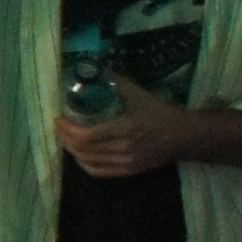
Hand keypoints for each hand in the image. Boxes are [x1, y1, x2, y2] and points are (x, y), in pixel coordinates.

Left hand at [58, 75, 198, 178]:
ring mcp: (126, 163)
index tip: (59, 118)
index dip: (67, 129)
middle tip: (59, 127)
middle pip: (83, 150)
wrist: (183, 136)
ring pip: (88, 162)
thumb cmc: (159, 113)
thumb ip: (116, 82)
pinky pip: (99, 172)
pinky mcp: (129, 171)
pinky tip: (79, 154)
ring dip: (72, 150)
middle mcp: (123, 149)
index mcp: (124, 129)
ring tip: (66, 138)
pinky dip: (84, 163)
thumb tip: (93, 70)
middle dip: (65, 138)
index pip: (86, 135)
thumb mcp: (138, 94)